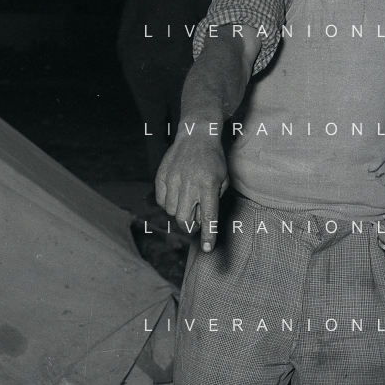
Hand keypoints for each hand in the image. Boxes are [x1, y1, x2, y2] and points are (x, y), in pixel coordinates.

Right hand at [154, 128, 229, 251]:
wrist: (196, 135)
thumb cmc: (213, 159)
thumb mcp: (223, 179)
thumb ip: (214, 201)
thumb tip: (202, 221)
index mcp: (208, 186)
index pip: (208, 217)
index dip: (208, 236)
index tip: (207, 249)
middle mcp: (189, 184)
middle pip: (184, 220)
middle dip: (190, 226)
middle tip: (196, 221)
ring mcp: (173, 180)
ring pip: (172, 212)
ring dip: (180, 213)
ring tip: (187, 201)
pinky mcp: (161, 177)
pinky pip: (162, 201)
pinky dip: (169, 204)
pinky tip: (177, 194)